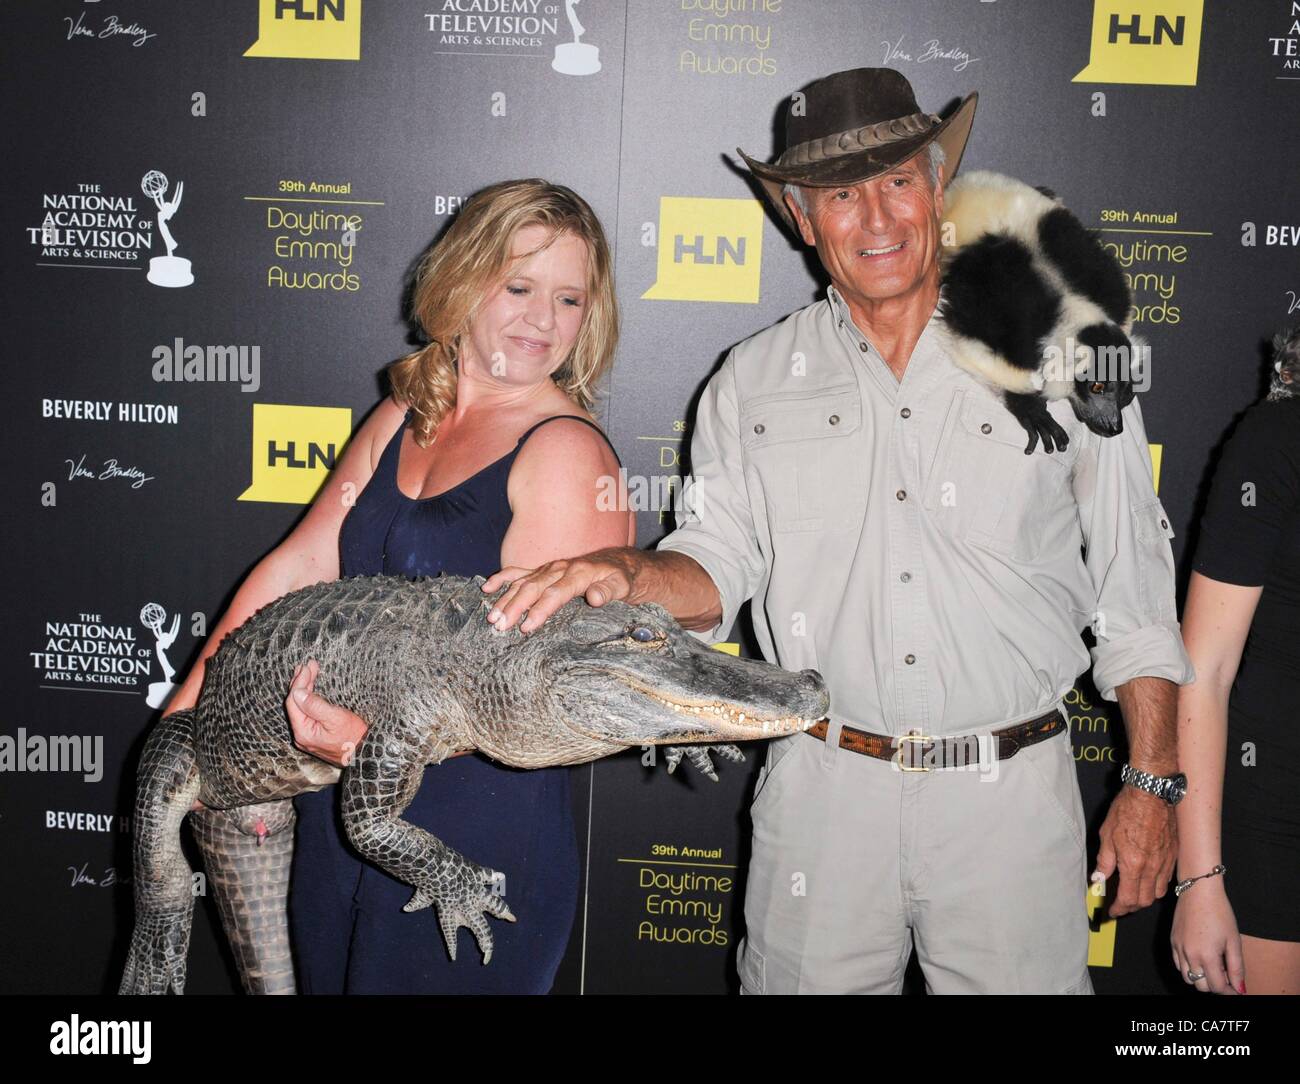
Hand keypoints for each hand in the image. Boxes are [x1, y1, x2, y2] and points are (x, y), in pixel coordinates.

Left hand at [286, 659, 367, 767]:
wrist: (365, 753)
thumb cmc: (353, 736)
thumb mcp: (335, 718)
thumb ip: (315, 705)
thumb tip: (297, 692)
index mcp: (303, 731)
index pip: (294, 702)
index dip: (299, 683)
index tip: (307, 668)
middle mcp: (301, 735)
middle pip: (295, 704)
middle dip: (301, 683)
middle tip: (308, 666)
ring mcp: (307, 736)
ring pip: (300, 708)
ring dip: (304, 689)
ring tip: (308, 672)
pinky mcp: (314, 735)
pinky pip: (306, 713)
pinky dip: (308, 699)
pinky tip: (311, 690)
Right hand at [483, 552, 638, 633]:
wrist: (618, 563)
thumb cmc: (620, 578)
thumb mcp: (622, 585)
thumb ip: (609, 591)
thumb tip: (595, 598)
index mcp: (578, 573)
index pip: (555, 594)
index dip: (540, 610)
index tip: (526, 627)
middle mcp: (559, 569)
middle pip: (533, 588)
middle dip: (515, 607)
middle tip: (499, 626)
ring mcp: (549, 568)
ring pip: (522, 582)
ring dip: (505, 599)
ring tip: (491, 616)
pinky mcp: (543, 570)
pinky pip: (518, 572)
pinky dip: (502, 579)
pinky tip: (487, 588)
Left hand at [1091, 784, 1177, 916]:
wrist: (1151, 792)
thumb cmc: (1127, 810)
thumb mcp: (1107, 834)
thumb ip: (1104, 861)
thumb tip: (1098, 879)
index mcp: (1133, 864)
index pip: (1128, 898)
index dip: (1119, 909)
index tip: (1112, 911)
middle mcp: (1152, 867)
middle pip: (1144, 900)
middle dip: (1131, 907)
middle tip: (1120, 904)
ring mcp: (1166, 862)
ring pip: (1158, 892)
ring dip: (1145, 898)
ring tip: (1133, 893)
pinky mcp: (1174, 854)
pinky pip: (1167, 879)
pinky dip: (1157, 885)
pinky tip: (1148, 879)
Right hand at [1171, 878, 1244, 993]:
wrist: (1198, 890)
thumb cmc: (1219, 912)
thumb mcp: (1234, 941)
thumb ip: (1236, 968)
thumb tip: (1240, 989)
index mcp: (1207, 956)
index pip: (1217, 987)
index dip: (1230, 991)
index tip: (1237, 988)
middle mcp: (1190, 955)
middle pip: (1201, 986)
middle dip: (1215, 985)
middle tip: (1226, 974)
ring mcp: (1178, 948)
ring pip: (1187, 978)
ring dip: (1200, 978)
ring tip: (1212, 966)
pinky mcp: (1172, 941)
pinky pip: (1178, 964)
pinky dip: (1189, 968)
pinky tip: (1200, 958)